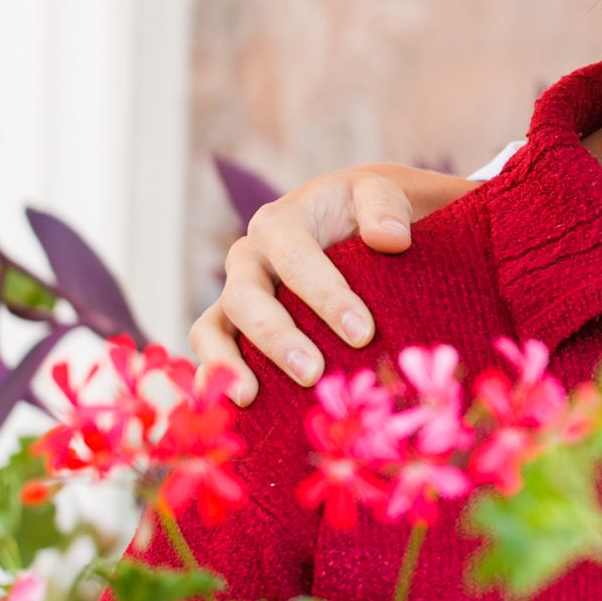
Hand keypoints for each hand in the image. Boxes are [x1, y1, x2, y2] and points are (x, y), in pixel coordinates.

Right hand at [190, 164, 474, 403]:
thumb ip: (386, 208)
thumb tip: (391, 238)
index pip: (296, 258)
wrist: (351, 219)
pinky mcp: (231, 324)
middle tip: (314, 373)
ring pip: (213, 326)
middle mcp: (250, 257)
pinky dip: (212, 375)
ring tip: (251, 396)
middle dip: (278, 337)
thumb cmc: (368, 212)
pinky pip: (209, 348)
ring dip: (230, 363)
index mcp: (282, 222)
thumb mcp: (380, 195)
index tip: (363, 333)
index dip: (326, 297)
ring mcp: (236, 292)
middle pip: (247, 297)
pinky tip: (233, 405)